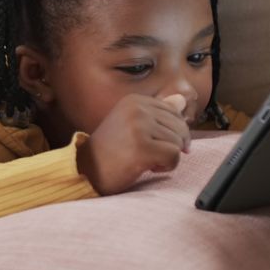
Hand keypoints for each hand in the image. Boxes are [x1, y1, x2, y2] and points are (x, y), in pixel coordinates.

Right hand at [76, 94, 190, 195]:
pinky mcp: (142, 147)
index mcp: (135, 100)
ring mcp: (139, 126)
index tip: (155, 143)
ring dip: (167, 157)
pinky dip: (167, 166)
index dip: (172, 132)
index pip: (174, 112)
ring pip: (178, 142)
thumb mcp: (134, 125)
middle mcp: (137, 108)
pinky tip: (149, 167)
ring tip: (146, 160)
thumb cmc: (112, 150)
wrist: (87, 169)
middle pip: (180, 126)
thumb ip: (158, 112)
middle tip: (150, 155)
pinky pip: (174, 156)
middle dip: (172, 145)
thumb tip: (182, 99)